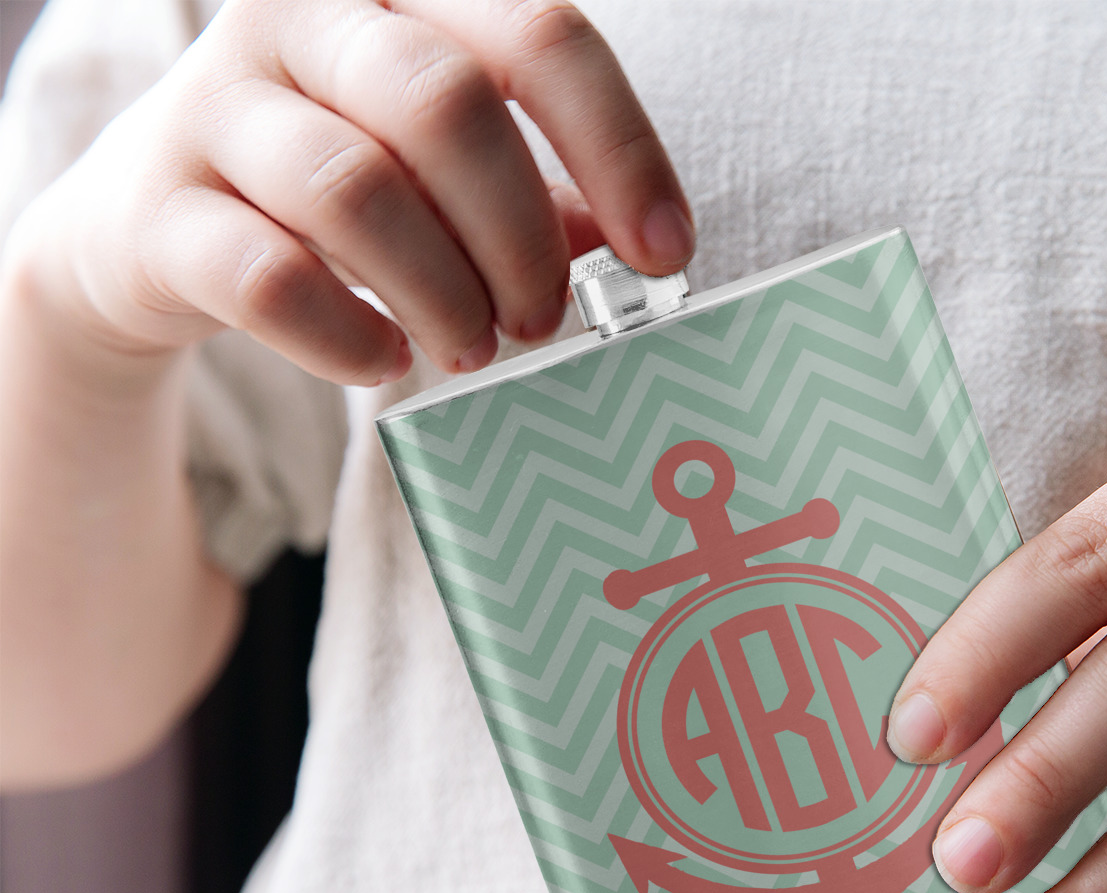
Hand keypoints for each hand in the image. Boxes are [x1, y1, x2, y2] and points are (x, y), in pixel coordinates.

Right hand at [7, 0, 691, 383]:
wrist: (154, 235)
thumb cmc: (338, 191)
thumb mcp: (445, 171)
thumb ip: (537, 190)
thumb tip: (636, 248)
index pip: (538, 34)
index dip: (618, 148)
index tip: (666, 254)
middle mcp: (298, 20)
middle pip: (446, 105)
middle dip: (519, 235)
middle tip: (542, 320)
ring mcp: (213, 106)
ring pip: (355, 188)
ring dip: (442, 292)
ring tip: (471, 347)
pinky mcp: (156, 209)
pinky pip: (266, 276)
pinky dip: (346, 335)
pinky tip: (382, 359)